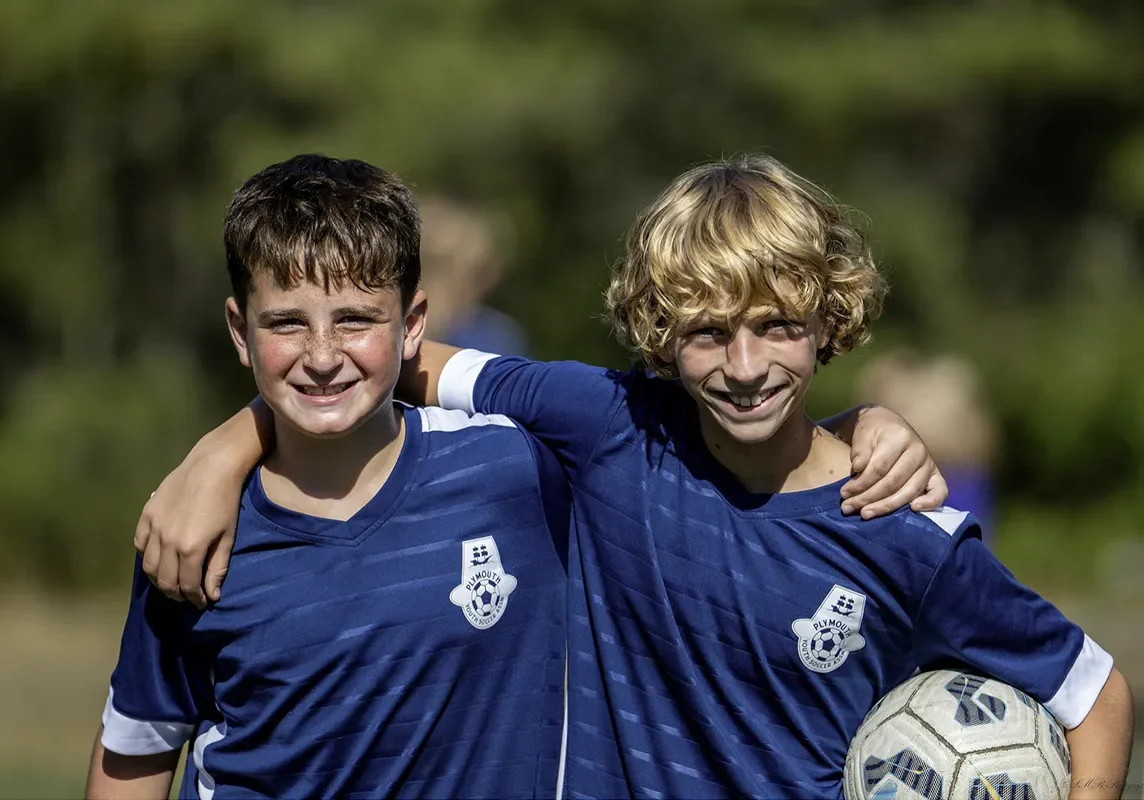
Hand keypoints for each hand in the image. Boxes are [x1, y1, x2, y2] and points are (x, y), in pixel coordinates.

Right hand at [134, 448, 242, 608]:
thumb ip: (217, 568)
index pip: (187, 585)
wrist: (211, 467)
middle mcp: (167, 540)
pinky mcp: (147, 514)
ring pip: (147, 566)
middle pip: (164, 580)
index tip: (202, 602)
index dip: (195, 598)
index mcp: (190, 548)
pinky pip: (139, 544)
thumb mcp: (227, 538)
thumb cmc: (226, 502)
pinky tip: (157, 560)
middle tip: (186, 597)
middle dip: (176, 594)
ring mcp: (154, 527)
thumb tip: (212, 595)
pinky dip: (145, 557)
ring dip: (158, 580)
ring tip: (171, 583)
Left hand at [840, 405, 947, 518]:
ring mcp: (928, 464)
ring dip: (886, 506)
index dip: (860, 484)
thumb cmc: (874, 430)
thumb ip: (860, 451)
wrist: (889, 423)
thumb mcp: (862, 433)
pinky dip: (930, 503)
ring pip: (909, 491)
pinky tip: (913, 510)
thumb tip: (858, 469)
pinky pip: (940, 492)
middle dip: (868, 498)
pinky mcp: (935, 475)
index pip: (879, 468)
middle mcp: (918, 451)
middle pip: (893, 482)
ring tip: (866, 513)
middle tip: (848, 507)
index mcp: (900, 437)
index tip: (844, 493)